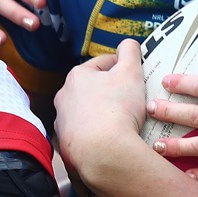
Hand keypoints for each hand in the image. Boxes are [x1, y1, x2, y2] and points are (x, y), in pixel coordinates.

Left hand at [54, 40, 147, 183]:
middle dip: (111, 92)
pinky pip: (85, 134)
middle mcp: (64, 96)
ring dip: (102, 114)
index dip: (123, 67)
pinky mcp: (65, 144)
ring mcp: (62, 121)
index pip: (104, 63)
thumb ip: (130, 51)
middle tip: (131, 100)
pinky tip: (110, 139)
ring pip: (87, 112)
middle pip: (94, 88)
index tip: (135, 77)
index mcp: (77, 76)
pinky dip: (96, 134)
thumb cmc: (117, 110)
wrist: (103, 153)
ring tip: (122, 122)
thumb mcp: (131, 72)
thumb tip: (128, 44)